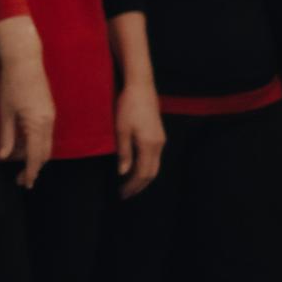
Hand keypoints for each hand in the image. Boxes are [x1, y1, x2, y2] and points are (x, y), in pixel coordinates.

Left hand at [0, 55, 55, 188]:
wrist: (25, 60)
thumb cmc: (12, 84)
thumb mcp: (5, 112)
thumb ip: (7, 136)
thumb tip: (5, 156)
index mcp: (38, 124)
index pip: (36, 156)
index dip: (31, 171)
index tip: (26, 183)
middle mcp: (48, 122)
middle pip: (44, 153)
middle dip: (33, 168)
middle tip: (20, 180)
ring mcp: (50, 116)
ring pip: (45, 144)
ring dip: (33, 155)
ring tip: (17, 164)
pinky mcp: (48, 111)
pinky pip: (44, 133)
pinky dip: (34, 143)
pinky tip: (21, 145)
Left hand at [113, 82, 165, 198]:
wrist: (141, 87)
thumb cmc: (128, 106)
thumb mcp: (121, 130)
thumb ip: (124, 152)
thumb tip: (123, 173)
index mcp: (149, 146)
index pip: (142, 174)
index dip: (133, 186)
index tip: (122, 194)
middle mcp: (158, 145)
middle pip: (151, 173)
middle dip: (139, 185)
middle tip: (125, 194)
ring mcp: (160, 140)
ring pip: (155, 166)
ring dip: (143, 177)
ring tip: (130, 184)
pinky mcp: (158, 134)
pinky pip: (154, 157)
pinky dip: (146, 167)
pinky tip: (136, 168)